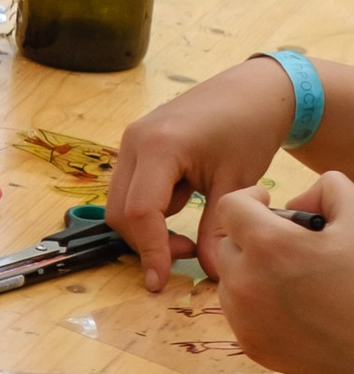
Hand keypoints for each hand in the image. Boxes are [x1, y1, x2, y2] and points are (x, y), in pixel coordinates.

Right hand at [105, 57, 303, 288]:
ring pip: (121, 202)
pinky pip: (130, 188)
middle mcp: (134, 141)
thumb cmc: (249, 129)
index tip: (161, 281)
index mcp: (159, 147)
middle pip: (120, 211)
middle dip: (146, 242)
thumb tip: (209, 274)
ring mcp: (132, 141)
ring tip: (187, 237)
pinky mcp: (137, 144)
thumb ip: (217, 229)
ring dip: (146, 228)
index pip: (140, 212)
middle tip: (187, 254)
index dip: (150, 251)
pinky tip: (183, 209)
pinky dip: (149, 210)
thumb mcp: (236, 184)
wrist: (253, 91)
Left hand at [196, 173, 353, 373]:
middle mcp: (246, 281)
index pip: (229, 207)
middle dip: (251, 236)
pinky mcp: (250, 344)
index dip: (248, 198)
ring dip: (250, 270)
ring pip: (229, 278)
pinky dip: (256, 302)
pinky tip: (292, 305)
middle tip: (287, 244)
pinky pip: (238, 311)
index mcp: (270, 246)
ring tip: (291, 277)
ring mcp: (244, 317)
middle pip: (227, 243)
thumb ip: (328, 191)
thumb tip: (295, 204)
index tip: (265, 203)